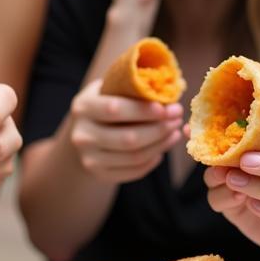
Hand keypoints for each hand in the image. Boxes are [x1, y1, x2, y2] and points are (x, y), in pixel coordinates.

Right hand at [69, 78, 183, 183]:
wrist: (82, 133)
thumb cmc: (103, 104)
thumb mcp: (109, 89)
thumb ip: (131, 86)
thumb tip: (166, 88)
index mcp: (83, 107)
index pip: (115, 110)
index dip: (143, 110)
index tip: (166, 107)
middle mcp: (82, 135)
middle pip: (128, 138)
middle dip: (159, 129)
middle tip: (177, 119)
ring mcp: (89, 158)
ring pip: (134, 156)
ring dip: (160, 145)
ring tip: (175, 133)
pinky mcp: (99, 174)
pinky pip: (133, 171)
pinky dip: (152, 161)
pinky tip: (161, 149)